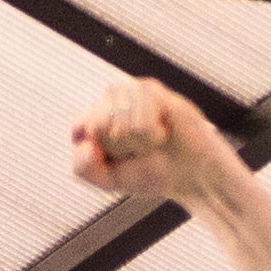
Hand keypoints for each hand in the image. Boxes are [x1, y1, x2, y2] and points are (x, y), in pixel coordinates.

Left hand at [68, 80, 229, 206]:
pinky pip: (140, 99)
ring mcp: (129, 96)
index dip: (98, 147)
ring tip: (153, 141)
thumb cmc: (151, 174)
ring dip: (138, 134)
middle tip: (139, 152)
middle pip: (97, 117)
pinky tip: (163, 129)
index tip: (117, 160)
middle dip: (120, 143)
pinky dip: (151, 124)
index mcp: (93, 127)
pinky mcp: (151, 89)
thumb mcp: (111, 181)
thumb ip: (84, 169)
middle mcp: (108, 107)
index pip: (80, 127)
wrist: (191, 173)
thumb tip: (85, 145)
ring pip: (118, 105)